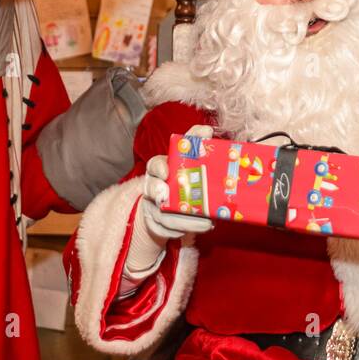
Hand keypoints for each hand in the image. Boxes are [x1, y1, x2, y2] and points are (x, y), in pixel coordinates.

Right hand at [122, 148, 213, 276]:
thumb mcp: (186, 158)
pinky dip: (184, 230)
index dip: (158, 167)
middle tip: (168, 196)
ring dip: (183, 219)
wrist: (170, 204)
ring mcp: (153, 207)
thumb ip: (194, 142)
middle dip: (158, 192)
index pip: (154, 164)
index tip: (166, 171)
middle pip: (151, 189)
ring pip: (163, 214)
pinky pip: (167, 230)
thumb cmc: (181, 177)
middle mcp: (153, 187)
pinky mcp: (158, 225)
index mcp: (159, 169)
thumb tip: (207, 129)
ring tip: (206, 222)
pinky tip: (203, 227)